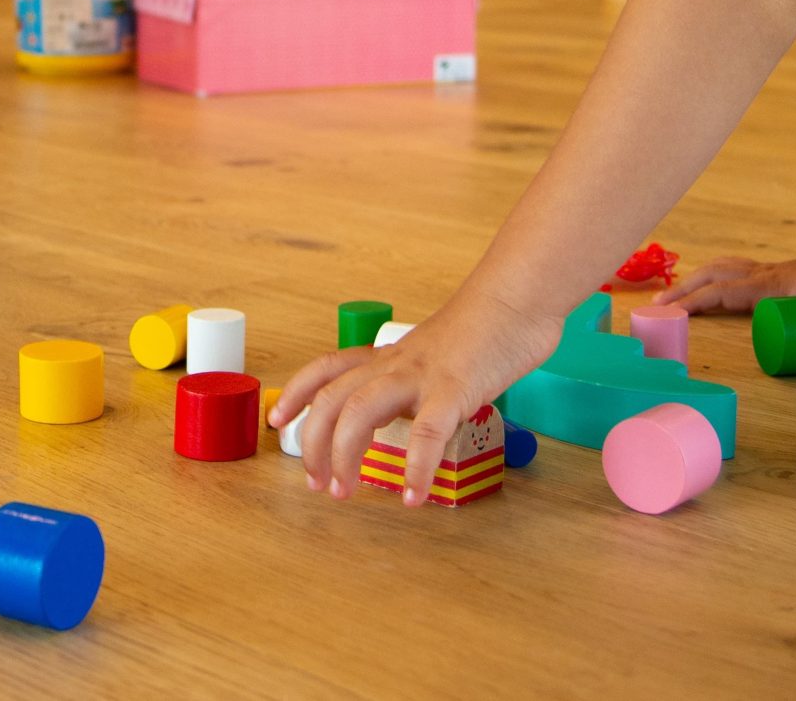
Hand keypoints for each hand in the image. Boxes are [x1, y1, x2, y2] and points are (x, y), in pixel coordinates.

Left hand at [268, 286, 562, 506]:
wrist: (517, 299)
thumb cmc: (483, 332)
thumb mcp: (435, 358)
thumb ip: (417, 384)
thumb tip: (414, 419)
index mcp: (388, 357)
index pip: (326, 369)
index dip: (297, 394)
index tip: (278, 422)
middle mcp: (394, 365)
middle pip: (332, 399)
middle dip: (314, 444)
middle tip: (317, 483)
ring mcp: (421, 376)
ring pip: (361, 410)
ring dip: (345, 455)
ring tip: (346, 493)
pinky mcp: (454, 388)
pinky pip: (427, 431)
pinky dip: (416, 467)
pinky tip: (414, 495)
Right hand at [657, 245, 795, 322]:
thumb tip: (783, 317)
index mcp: (770, 287)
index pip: (724, 293)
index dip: (696, 303)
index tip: (671, 313)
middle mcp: (762, 276)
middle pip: (712, 277)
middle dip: (682, 291)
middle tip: (656, 307)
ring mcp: (765, 272)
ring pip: (719, 269)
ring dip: (692, 280)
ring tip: (671, 295)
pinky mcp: (770, 274)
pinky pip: (730, 270)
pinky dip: (710, 274)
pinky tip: (705, 282)